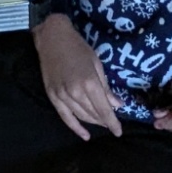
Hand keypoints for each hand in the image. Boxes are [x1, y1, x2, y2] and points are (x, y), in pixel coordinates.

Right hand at [34, 14, 123, 141]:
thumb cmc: (78, 47)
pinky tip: (85, 135)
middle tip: (111, 121)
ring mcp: (62, 95)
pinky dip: (75, 128)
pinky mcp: (52, 96)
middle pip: (94, 115)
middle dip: (104, 120)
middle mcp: (76, 92)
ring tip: (100, 122)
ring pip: (81, 116)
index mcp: (90, 83)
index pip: (104, 110)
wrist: (52, 37)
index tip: (119, 132)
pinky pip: (65, 117)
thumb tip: (117, 105)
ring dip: (93, 122)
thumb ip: (106, 87)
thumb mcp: (96, 63)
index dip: (113, 123)